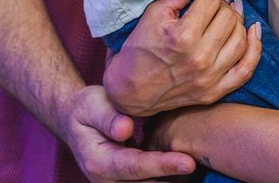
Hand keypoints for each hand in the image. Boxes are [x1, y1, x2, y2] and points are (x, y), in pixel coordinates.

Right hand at [61, 85, 196, 182]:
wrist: (75, 121)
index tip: (189, 162)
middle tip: (203, 163)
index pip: (136, 167)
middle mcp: (107, 182)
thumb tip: (125, 129)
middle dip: (174, 178)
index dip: (163, 165)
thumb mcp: (92, 104)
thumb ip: (108, 117)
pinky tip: (186, 166)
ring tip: (200, 164)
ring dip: (173, 180)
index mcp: (99, 163)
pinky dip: (168, 178)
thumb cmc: (86, 109)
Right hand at [103, 0, 262, 116]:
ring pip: (240, 39)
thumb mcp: (154, 13)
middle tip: (214, 5)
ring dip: (238, 21)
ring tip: (230, 13)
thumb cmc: (140, 48)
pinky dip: (255, 49)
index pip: (211, 2)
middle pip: (228, 18)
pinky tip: (254, 31)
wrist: (130, 90)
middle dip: (223, 6)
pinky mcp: (214, 92)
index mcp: (182, 36)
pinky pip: (246, 70)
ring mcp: (209, 78)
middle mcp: (199, 58)